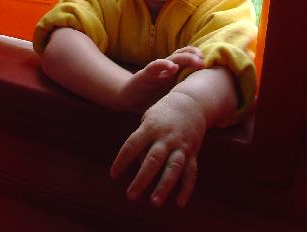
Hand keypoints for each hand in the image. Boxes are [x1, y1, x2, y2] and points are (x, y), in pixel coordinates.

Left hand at [110, 90, 205, 207]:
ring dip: (164, 186)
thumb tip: (142, 173)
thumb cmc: (162, 116)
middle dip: (142, 179)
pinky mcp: (192, 152)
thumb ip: (143, 145)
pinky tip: (179, 203)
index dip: (122, 160)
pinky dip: (186, 188)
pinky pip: (190, 172)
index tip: (113, 176)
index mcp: (150, 127)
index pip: (132, 145)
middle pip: (153, 159)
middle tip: (131, 196)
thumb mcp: (148, 121)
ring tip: (154, 203)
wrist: (191, 103)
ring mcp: (180, 145)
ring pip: (173, 168)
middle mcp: (165, 137)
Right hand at [119, 46, 204, 112]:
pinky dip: (164, 65)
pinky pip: (154, 66)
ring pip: (172, 58)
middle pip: (181, 55)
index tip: (209, 62)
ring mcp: (156, 70)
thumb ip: (183, 92)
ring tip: (195, 60)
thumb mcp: (170, 94)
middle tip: (204, 61)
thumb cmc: (152, 97)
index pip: (186, 57)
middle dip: (194, 56)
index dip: (197, 56)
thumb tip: (207, 100)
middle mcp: (165, 68)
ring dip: (185, 58)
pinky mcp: (145, 74)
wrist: (128, 98)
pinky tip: (172, 67)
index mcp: (173, 72)